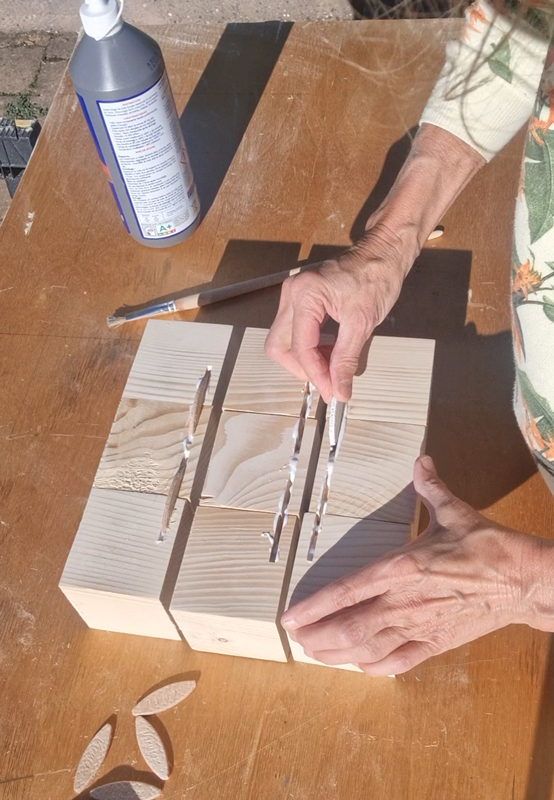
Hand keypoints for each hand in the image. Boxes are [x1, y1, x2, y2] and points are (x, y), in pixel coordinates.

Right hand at [265, 223, 412, 402]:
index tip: (333, 392)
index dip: (316, 374)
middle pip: (279, 345)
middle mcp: (292, 293)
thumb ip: (346, 359)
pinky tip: (329, 351)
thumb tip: (339, 389)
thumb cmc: (377, 277)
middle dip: (301, 368)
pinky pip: (294, 330)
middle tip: (327, 381)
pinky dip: (309, 346)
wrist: (383, 253)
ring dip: (304, 359)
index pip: (301, 347)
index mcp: (305, 295)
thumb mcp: (362, 323)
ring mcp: (293, 294)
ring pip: (283, 340)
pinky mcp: (300, 298)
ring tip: (332, 366)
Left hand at [282, 456, 553, 674]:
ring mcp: (420, 627)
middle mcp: (405, 601)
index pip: (348, 590)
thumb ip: (431, 488)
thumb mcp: (456, 512)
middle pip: (350, 628)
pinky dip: (375, 666)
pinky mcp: (437, 644)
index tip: (290, 617)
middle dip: (318, 636)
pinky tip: (361, 666)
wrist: (526, 582)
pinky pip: (400, 661)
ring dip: (338, 654)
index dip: (315, 606)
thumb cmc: (489, 546)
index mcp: (403, 568)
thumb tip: (421, 461)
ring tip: (316, 653)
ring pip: (369, 649)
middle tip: (297, 639)